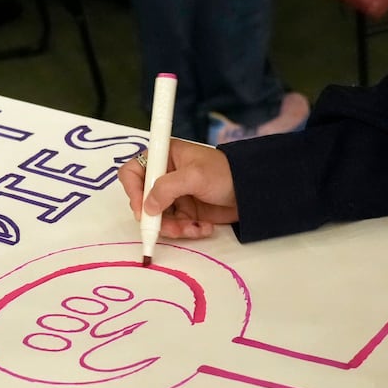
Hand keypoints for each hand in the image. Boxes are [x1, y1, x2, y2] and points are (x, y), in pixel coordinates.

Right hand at [118, 138, 238, 239]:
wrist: (253, 191)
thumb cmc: (226, 173)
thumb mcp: (195, 176)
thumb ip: (167, 188)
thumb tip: (147, 207)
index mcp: (165, 157)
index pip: (133, 172)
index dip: (133, 191)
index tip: (142, 210)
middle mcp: (165, 176)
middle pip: (143, 200)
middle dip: (155, 217)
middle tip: (168, 227)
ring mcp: (175, 195)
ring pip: (158, 218)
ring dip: (173, 227)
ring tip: (193, 228)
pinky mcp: (186, 212)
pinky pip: (175, 226)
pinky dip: (187, 230)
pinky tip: (204, 227)